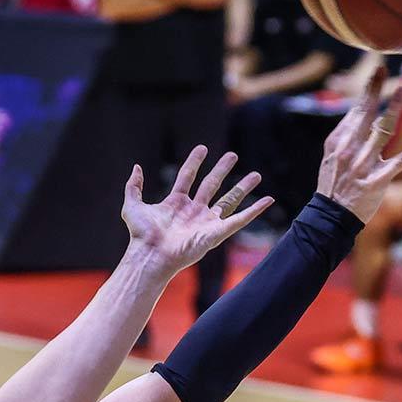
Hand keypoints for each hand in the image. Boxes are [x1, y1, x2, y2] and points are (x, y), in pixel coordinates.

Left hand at [122, 146, 268, 271]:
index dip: (194, 162)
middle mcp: (193, 211)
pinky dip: (256, 210)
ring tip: (256, 175)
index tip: (203, 148)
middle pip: (212, 185)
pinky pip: (240, 219)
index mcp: (176, 203)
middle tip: (232, 154)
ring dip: (243, 187)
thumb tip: (136, 167)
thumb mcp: (132, 206)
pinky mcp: (217, 232)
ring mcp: (206, 222)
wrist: (151, 254)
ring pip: (229, 200)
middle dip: (222, 169)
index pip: (188, 177)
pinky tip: (268, 200)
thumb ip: (134, 186)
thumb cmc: (141, 236)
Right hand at [315, 73, 401, 221]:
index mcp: (338, 141)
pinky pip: (400, 161)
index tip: (377, 72)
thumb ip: (346, 135)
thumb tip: (362, 114)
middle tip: (384, 68)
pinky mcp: (378, 180)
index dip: (368, 90)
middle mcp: (350, 149)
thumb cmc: (333, 183)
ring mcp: (364, 164)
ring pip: (382, 130)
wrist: (332, 216)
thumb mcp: (331, 155)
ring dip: (395, 108)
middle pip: (366, 114)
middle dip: (375, 89)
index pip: (356, 111)